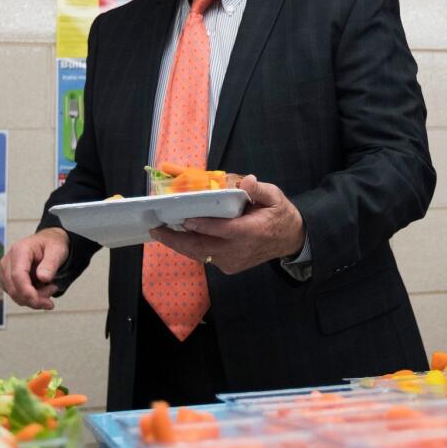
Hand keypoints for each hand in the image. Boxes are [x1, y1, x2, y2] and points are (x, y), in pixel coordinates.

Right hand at [0, 227, 69, 309]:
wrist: (47, 243)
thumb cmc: (51, 245)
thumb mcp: (57, 250)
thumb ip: (51, 264)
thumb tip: (43, 278)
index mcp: (20, 250)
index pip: (17, 276)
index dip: (28, 292)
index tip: (43, 302)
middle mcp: (7, 261)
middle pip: (14, 289)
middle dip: (35, 298)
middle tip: (54, 290)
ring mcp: (5, 271)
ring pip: (15, 295)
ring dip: (35, 298)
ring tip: (50, 287)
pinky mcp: (7, 280)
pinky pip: (17, 296)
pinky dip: (31, 298)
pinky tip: (42, 288)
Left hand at [148, 175, 304, 274]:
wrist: (290, 241)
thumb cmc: (280, 215)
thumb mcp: (275, 197)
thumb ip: (259, 189)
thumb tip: (246, 181)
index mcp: (252, 231)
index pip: (224, 230)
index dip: (204, 226)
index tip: (185, 220)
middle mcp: (240, 250)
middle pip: (204, 247)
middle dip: (178, 240)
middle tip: (157, 230)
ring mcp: (233, 261)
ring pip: (201, 255)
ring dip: (179, 245)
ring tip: (160, 234)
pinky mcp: (229, 266)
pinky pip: (206, 257)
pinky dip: (190, 248)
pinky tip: (177, 238)